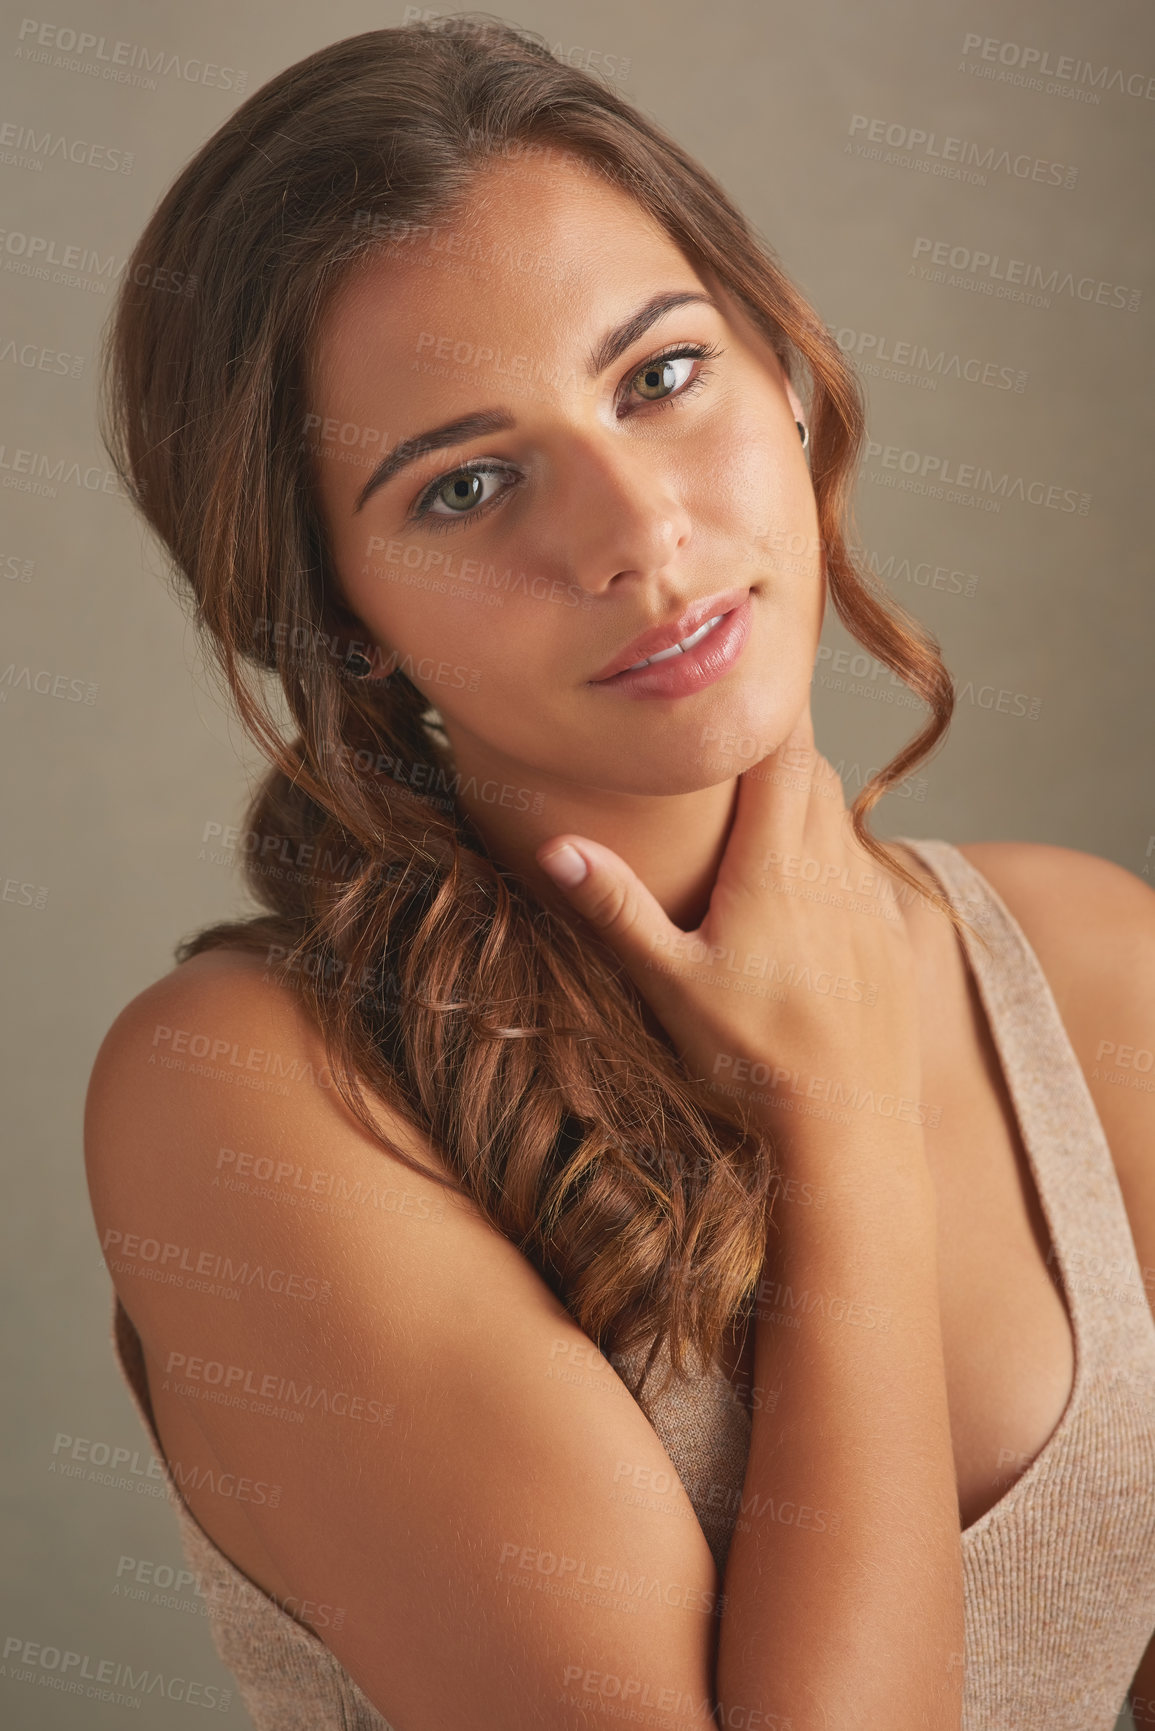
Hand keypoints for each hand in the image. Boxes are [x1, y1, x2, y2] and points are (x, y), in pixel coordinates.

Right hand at [535, 710, 924, 1147]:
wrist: (851, 1129)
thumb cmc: (753, 1061)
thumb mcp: (671, 985)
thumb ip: (615, 909)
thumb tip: (555, 845)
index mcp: (777, 865)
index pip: (781, 750)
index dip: (766, 706)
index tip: (742, 673)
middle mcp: (833, 868)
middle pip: (812, 771)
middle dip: (775, 746)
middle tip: (729, 736)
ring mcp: (869, 901)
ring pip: (840, 815)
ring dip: (804, 797)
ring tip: (757, 800)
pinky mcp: (890, 936)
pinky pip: (864, 865)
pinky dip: (833, 851)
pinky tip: (804, 881)